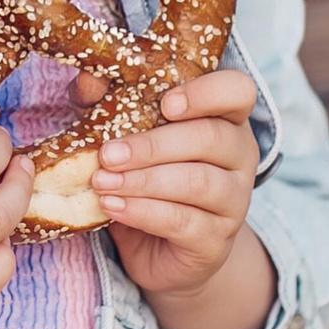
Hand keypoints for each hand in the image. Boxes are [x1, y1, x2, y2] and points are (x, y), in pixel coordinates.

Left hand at [66, 63, 259, 300]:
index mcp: (224, 119)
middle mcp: (239, 157)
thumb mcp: (123, 135)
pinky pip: (185, 221)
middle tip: (108, 154)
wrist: (160, 251)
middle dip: (153, 145)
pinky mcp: (218, 240)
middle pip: (211, 138)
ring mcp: (234, 200)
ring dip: (144, 180)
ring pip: (198, 182)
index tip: (165, 104)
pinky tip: (114, 206)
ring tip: (103, 182)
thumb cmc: (145, 177)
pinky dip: (144, 211)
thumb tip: (88, 78)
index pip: (238, 91)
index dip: (206, 93)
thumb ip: (107, 104)